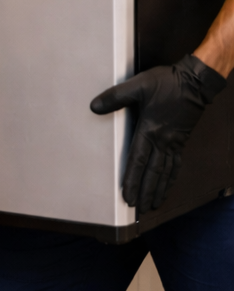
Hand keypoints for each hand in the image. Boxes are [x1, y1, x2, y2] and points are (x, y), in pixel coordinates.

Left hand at [90, 54, 227, 212]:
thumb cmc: (167, 83)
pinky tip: (168, 185)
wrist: (196, 82)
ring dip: (159, 189)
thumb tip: (94, 107)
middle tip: (139, 208)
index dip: (132, 180)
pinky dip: (171, 178)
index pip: (138, 161)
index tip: (127, 196)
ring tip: (153, 205)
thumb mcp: (138, 85)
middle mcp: (163, 141)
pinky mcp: (182, 140)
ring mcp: (174, 142)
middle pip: (153, 172)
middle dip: (145, 191)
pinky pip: (176, 164)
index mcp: (150, 130)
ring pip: (166, 172)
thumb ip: (116, 96)